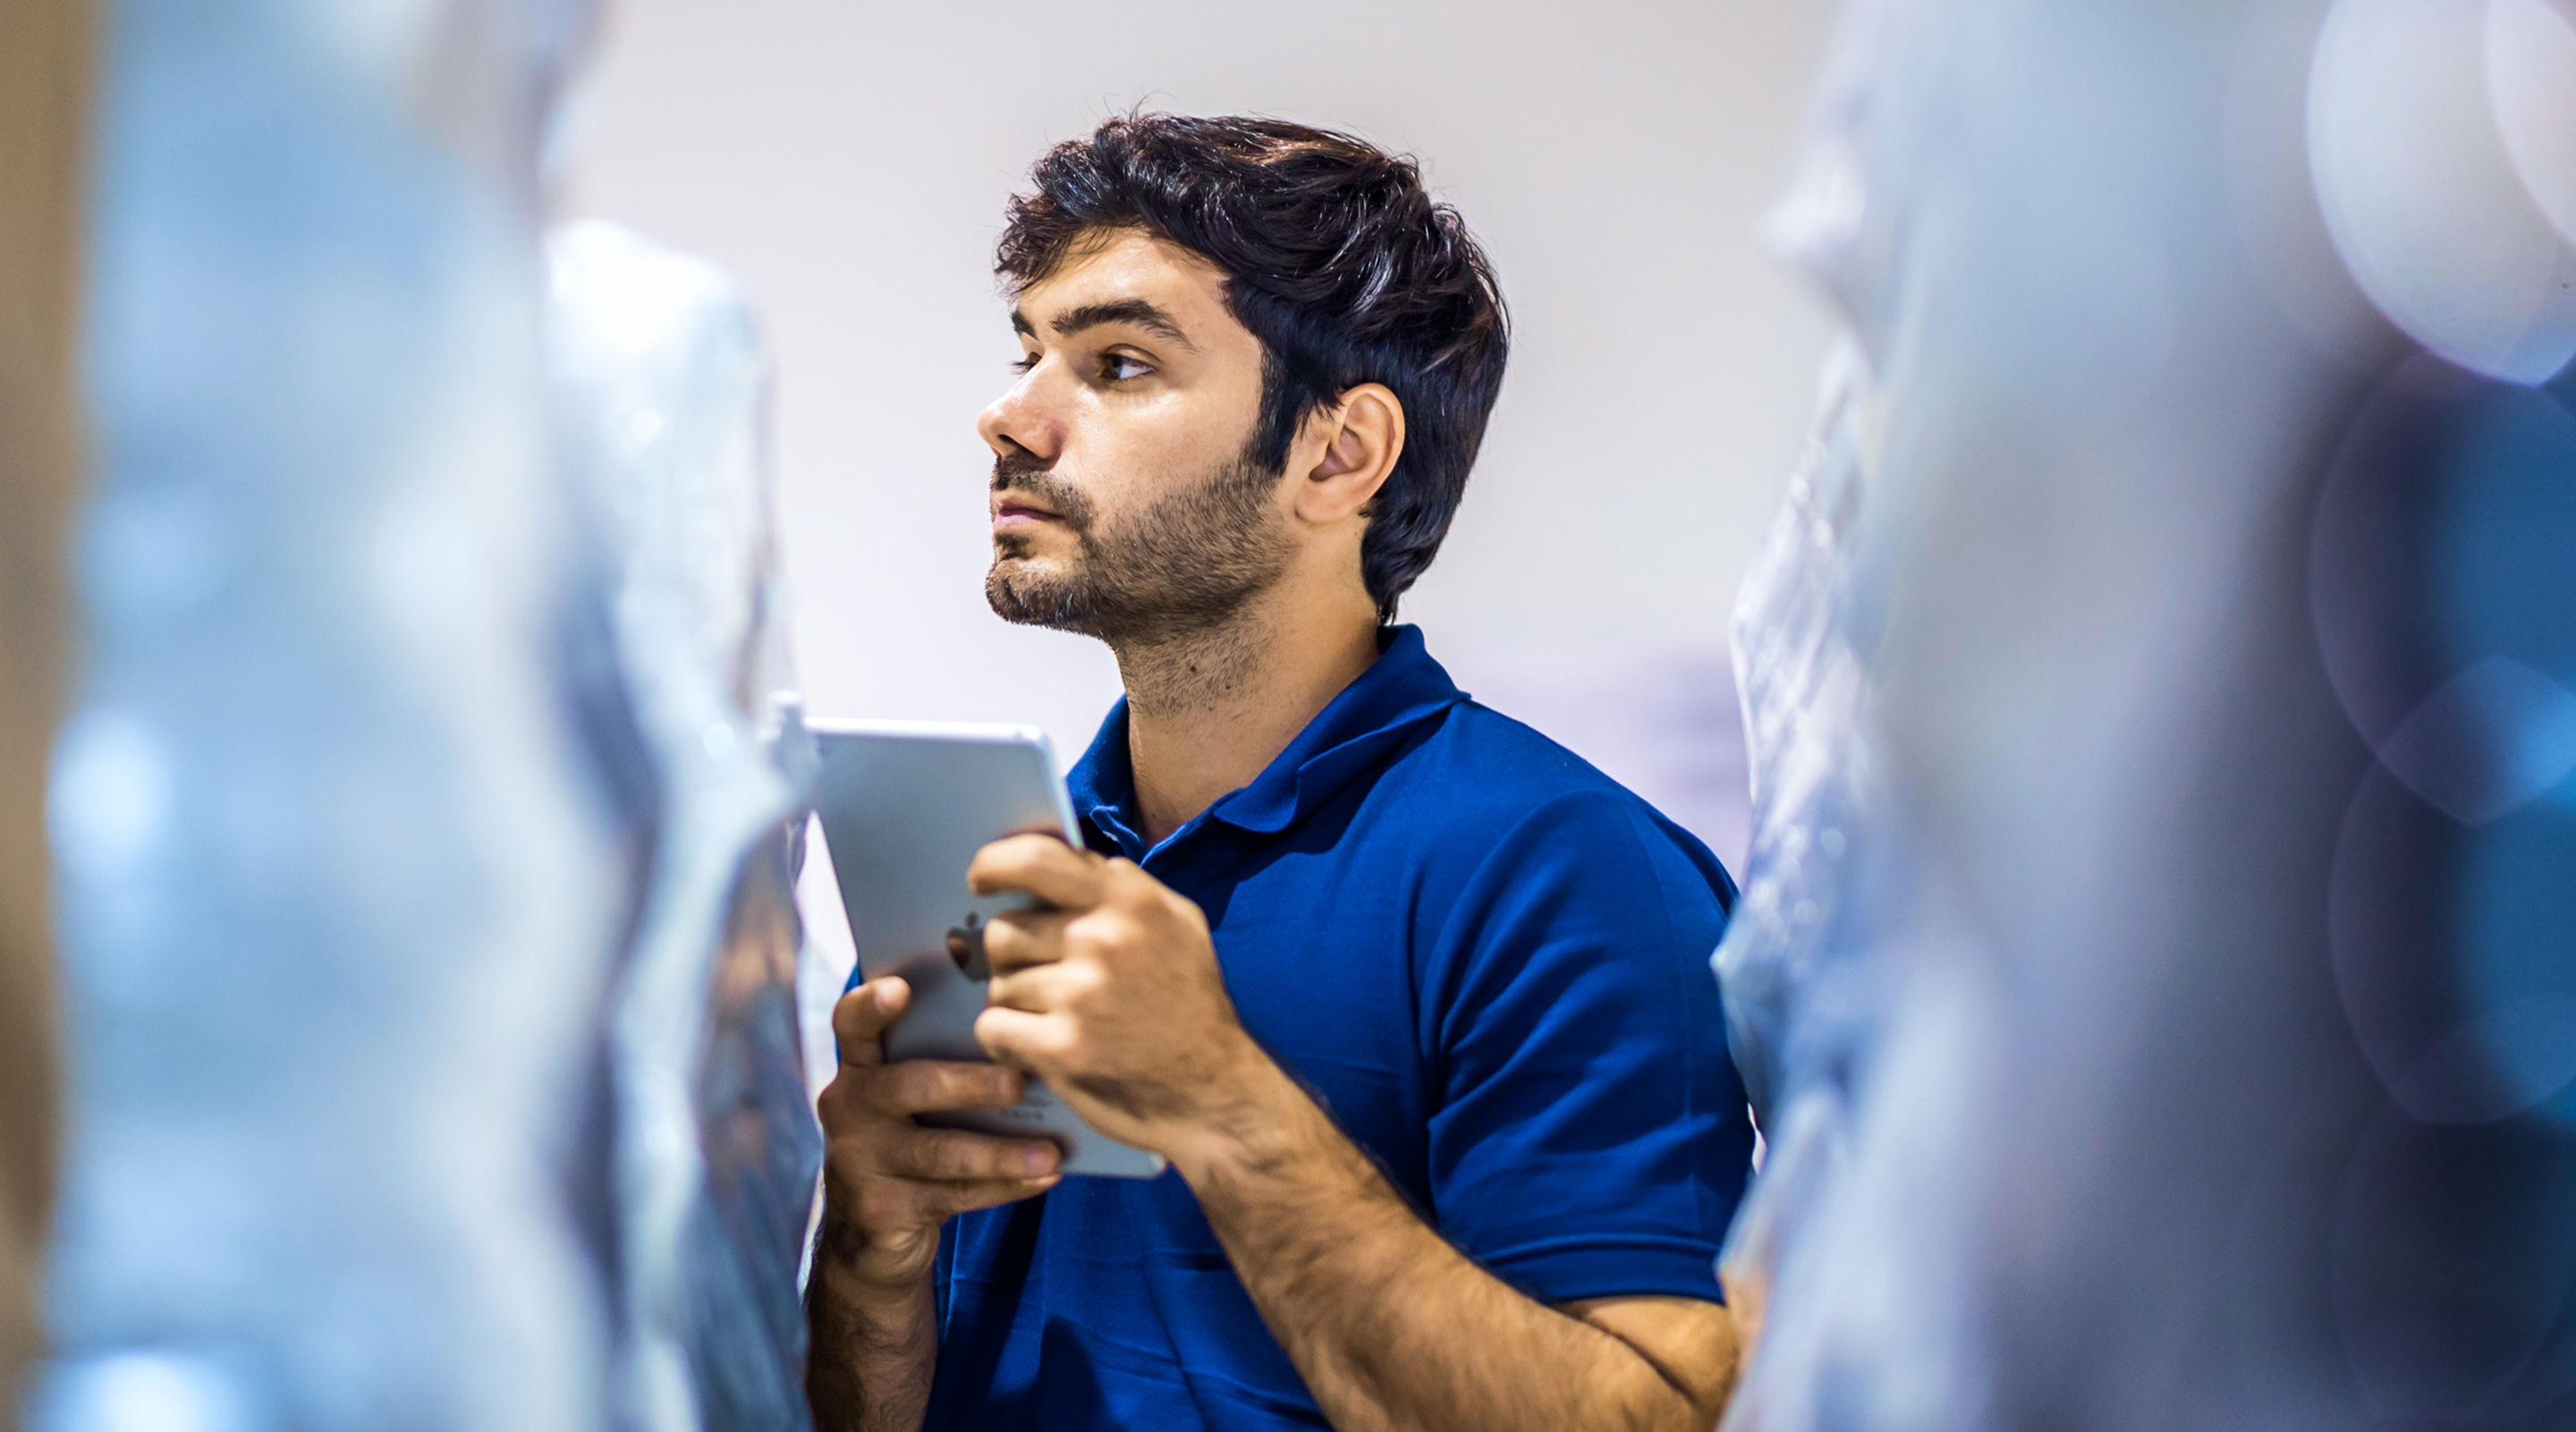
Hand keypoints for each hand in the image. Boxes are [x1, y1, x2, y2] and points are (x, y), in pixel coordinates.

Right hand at [814, 977, 1063, 1290]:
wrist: (867, 1232)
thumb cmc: (909, 1140)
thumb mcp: (908, 1102)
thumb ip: (940, 1064)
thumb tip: (1019, 1031)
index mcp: (859, 1069)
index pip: (852, 1025)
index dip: (870, 1004)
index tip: (901, 989)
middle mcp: (850, 1109)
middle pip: (907, 1087)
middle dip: (967, 1084)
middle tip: (1017, 1084)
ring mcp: (860, 1163)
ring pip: (938, 1152)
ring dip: (1001, 1153)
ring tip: (1050, 1154)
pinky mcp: (883, 1210)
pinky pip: (954, 1195)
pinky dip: (1006, 1187)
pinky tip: (1045, 1178)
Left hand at [968, 835, 1275, 1162]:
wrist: (1217, 1091)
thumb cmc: (1194, 1005)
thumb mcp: (1180, 923)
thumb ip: (1125, 886)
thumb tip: (1070, 858)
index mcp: (1128, 902)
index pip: (1035, 859)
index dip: (993, 864)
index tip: (980, 880)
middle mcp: (1102, 940)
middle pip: (1004, 931)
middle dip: (1014, 957)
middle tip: (1044, 978)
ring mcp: (1080, 995)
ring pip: (998, 984)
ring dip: (1017, 1004)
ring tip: (1058, 1019)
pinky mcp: (1062, 1048)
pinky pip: (993, 1029)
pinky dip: (1007, 1042)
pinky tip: (1038, 1047)